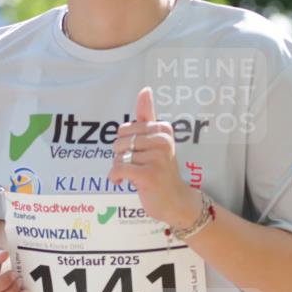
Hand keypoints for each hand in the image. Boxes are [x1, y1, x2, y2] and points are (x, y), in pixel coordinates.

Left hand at [108, 87, 201, 228]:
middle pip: (119, 142)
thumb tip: (145, 90)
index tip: (139, 154)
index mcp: (163, 130)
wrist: (176, 202)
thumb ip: (148, 116)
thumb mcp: (156, 142)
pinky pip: (119, 169)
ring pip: (118, 156)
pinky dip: (115, 177)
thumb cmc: (162, 171)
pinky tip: (122, 182)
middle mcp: (162, 141)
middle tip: (135, 167)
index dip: (126, 144)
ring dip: (119, 169)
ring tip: (133, 175)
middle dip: (121, 156)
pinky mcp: (149, 174)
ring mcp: (157, 158)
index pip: (125, 129)